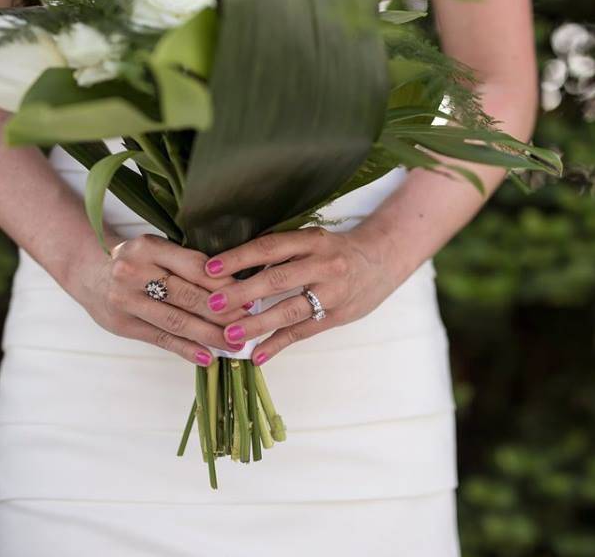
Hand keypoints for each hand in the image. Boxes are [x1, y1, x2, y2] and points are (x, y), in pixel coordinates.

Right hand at [71, 234, 252, 365]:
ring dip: (209, 334)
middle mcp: (133, 271)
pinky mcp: (123, 324)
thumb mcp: (158, 250)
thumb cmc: (136, 261)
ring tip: (234, 344)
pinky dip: (186, 349)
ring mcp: (126, 300)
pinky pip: (161, 338)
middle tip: (249, 323)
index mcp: (148, 247)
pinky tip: (207, 356)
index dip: (224, 284)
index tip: (249, 296)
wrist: (88, 273)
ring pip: (176, 320)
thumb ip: (188, 264)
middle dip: (223, 312)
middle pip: (187, 295)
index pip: (195, 266)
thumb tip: (235, 286)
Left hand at [201, 226, 401, 364]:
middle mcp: (323, 265)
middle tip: (213, 304)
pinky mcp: (336, 315)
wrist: (383, 259)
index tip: (210, 268)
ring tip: (231, 335)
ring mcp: (331, 292)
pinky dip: (279, 344)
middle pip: (278, 279)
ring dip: (258, 324)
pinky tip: (258, 355)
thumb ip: (283, 251)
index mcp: (312, 241)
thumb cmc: (338, 249)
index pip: (270, 247)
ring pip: (290, 310)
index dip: (240, 258)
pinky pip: (303, 332)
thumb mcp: (313, 240)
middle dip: (242, 293)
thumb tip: (235, 264)